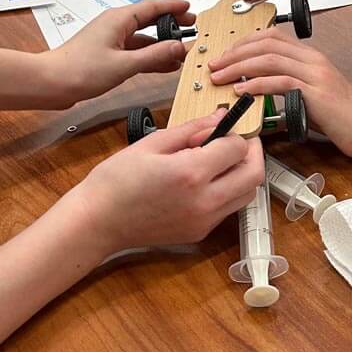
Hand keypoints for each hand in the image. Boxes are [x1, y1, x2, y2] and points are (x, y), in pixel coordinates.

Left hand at [40, 0, 192, 106]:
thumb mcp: (124, 64)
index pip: (153, 7)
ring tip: (180, 51)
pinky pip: (134, 50)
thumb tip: (178, 47)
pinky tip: (161, 64)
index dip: (173, 7)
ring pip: (142, 37)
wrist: (51, 83)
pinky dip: (149, 56)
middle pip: (149, 20)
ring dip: (161, 44)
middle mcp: (115, 25)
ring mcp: (110, 39)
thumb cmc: (79, 70)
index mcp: (119, 19)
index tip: (189, 8)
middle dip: (171, 24)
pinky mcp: (106, 54)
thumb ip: (154, 55)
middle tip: (190, 26)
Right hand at [78, 110, 263, 250]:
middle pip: (254, 175)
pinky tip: (206, 181)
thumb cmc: (116, 180)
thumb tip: (220, 117)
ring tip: (221, 160)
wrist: (97, 222)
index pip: (237, 148)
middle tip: (236, 141)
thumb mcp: (152, 143)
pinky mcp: (200, 233)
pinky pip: (228, 209)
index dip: (235, 133)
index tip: (224, 128)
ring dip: (243, 174)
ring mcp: (204, 221)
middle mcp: (204, 201)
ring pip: (247, 194)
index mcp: (191, 173)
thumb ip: (192, 129)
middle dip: (252, 153)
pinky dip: (228, 191)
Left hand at [208, 30, 351, 156]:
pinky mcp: (316, 92)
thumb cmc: (341, 115)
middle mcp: (312, 60)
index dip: (243, 42)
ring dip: (239, 66)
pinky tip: (242, 90)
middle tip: (215, 64)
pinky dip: (256, 84)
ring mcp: (315, 74)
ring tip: (221, 76)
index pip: (271, 36)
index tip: (225, 54)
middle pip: (266, 43)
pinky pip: (281, 81)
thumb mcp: (308, 95)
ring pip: (269, 59)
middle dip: (234, 52)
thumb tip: (254, 90)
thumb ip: (285, 86)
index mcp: (309, 57)